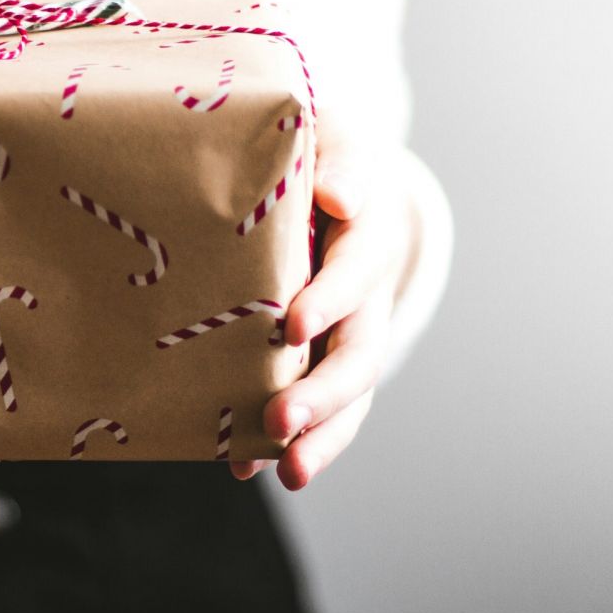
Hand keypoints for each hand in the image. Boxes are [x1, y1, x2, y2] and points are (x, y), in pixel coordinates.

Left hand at [230, 119, 413, 489]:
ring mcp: (347, 336)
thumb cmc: (317, 154)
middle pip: (358, 354)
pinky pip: (315, 410)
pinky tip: (244, 467)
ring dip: (320, 437)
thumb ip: (336, 162)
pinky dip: (285, 441)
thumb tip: (338, 197)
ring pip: (347, 397)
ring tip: (289, 474)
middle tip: (279, 421)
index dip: (330, 298)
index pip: (356, 270)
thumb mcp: (330, 139)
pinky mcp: (318, 360)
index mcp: (368, 237)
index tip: (292, 325)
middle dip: (323, 393)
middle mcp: (366, 297)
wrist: (330, 184)